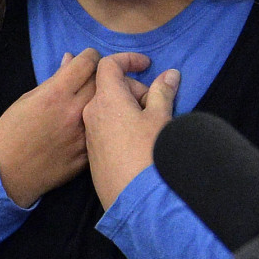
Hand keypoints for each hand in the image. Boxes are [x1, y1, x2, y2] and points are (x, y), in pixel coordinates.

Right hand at [0, 50, 149, 207]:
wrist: (7, 173)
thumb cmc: (11, 133)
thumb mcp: (27, 99)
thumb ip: (54, 80)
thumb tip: (71, 60)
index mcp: (56, 94)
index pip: (87, 62)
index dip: (90, 55)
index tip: (90, 58)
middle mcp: (73, 112)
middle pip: (103, 81)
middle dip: (104, 73)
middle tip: (104, 75)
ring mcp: (83, 135)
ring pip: (109, 107)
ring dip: (109, 99)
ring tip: (107, 97)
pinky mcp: (88, 155)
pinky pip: (105, 132)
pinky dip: (104, 124)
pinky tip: (100, 124)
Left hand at [82, 54, 179, 210]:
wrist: (134, 199)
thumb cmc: (148, 154)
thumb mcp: (160, 118)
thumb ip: (163, 92)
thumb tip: (170, 75)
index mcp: (106, 99)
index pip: (108, 65)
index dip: (128, 59)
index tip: (146, 65)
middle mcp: (90, 113)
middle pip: (109, 86)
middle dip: (134, 88)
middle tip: (155, 103)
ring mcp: (88, 133)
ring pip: (106, 107)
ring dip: (127, 106)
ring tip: (148, 123)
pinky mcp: (91, 151)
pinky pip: (103, 126)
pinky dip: (119, 122)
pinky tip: (136, 138)